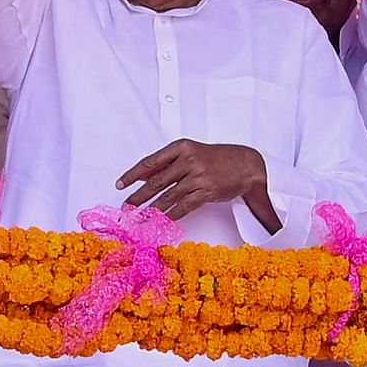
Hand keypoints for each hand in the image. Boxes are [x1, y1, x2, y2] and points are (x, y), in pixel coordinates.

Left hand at [118, 140, 269, 224]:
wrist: (245, 164)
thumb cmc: (215, 158)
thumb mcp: (190, 152)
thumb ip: (166, 162)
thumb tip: (141, 175)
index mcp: (181, 147)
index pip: (150, 162)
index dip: (133, 175)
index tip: (121, 184)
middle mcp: (188, 160)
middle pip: (156, 181)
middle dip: (138, 196)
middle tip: (127, 205)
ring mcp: (198, 177)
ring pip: (168, 196)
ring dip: (152, 208)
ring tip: (141, 216)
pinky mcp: (206, 192)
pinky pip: (183, 206)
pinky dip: (171, 214)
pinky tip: (163, 219)